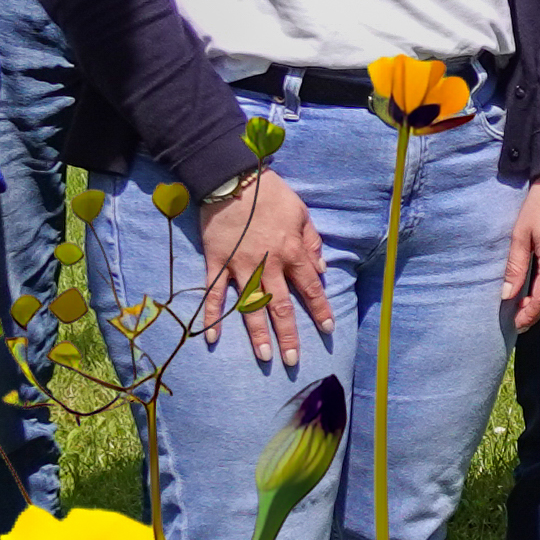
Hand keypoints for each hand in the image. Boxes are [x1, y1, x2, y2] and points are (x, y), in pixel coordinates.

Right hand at [197, 172, 329, 364]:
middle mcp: (269, 264)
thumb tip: (321, 269)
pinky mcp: (217, 262)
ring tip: (264, 357)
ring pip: (251, 306)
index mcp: (292, 251)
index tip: (328, 330)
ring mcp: (240, 266)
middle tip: (293, 361)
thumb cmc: (271, 193)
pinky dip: (212, 316)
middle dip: (289, 336)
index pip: (311, 288)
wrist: (233, 178)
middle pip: (281, 306)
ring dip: (257, 334)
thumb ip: (312, 242)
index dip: (320, 310)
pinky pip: (213, 294)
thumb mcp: (302, 213)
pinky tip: (212, 337)